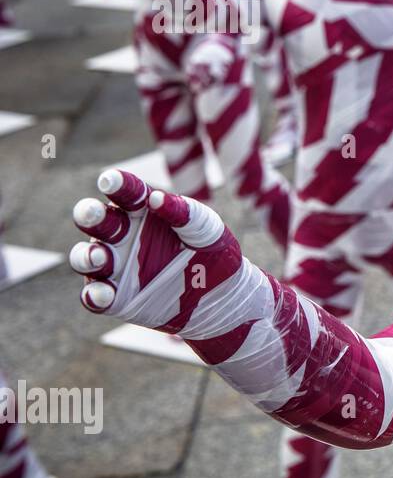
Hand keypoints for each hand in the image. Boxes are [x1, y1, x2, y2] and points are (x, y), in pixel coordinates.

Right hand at [69, 170, 243, 333]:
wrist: (222, 294)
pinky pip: (95, 296)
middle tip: (93, 213)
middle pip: (97, 221)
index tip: (111, 180)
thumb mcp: (206, 230)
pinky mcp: (114, 297)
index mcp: (141, 209)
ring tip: (98, 257)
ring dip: (86, 256)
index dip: (117, 185)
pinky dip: (95, 295)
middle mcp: (120, 234)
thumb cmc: (211, 250)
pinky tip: (103, 295)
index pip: (126, 192)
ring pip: (85, 257)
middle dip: (89, 215)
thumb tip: (157, 198)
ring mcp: (114, 265)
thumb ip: (185, 213)